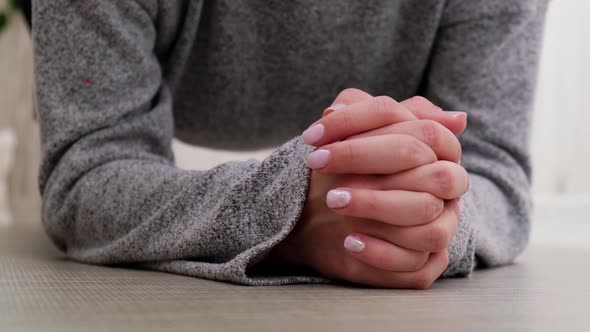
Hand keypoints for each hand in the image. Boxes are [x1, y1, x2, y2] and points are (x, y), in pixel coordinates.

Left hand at [275, 90, 467, 287]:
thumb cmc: (342, 170)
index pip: (423, 130)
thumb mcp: (346, 134)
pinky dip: (382, 252)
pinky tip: (349, 240)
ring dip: (376, 206)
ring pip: (429, 218)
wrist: (325, 219)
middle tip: (319, 163)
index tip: (313, 135)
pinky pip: (418, 263)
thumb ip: (349, 111)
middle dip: (369, 161)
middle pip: (432, 173)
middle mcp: (447, 189)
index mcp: (438, 151)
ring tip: (333, 200)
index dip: (364, 125)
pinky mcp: (426, 263)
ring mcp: (441, 226)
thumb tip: (336, 108)